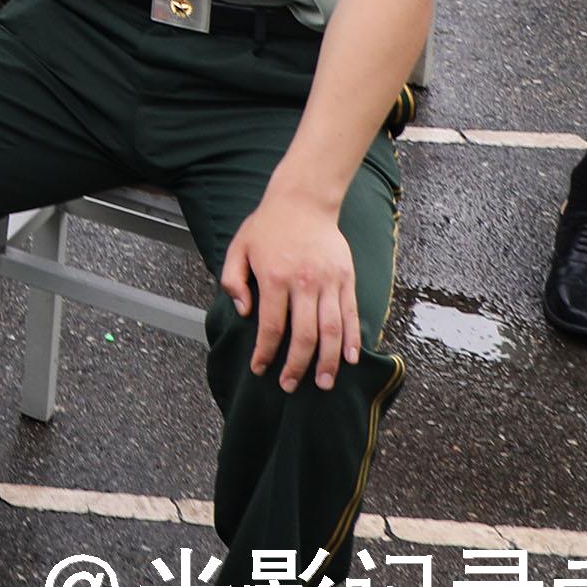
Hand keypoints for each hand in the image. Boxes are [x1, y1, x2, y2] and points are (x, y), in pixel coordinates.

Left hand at [221, 188, 363, 391]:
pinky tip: (351, 359)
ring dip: (328, 361)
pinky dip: (353, 339)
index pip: (271, 326)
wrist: (303, 201)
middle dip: (298, 366)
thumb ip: (233, 280)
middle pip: (304, 335)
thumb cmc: (267, 226)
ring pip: (332, 330)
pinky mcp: (347, 279)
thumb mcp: (238, 247)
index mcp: (275, 277)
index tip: (260, 369)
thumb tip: (244, 312)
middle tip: (291, 385)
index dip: (266, 352)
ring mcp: (329, 282)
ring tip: (324, 383)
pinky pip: (352, 315)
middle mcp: (304, 283)